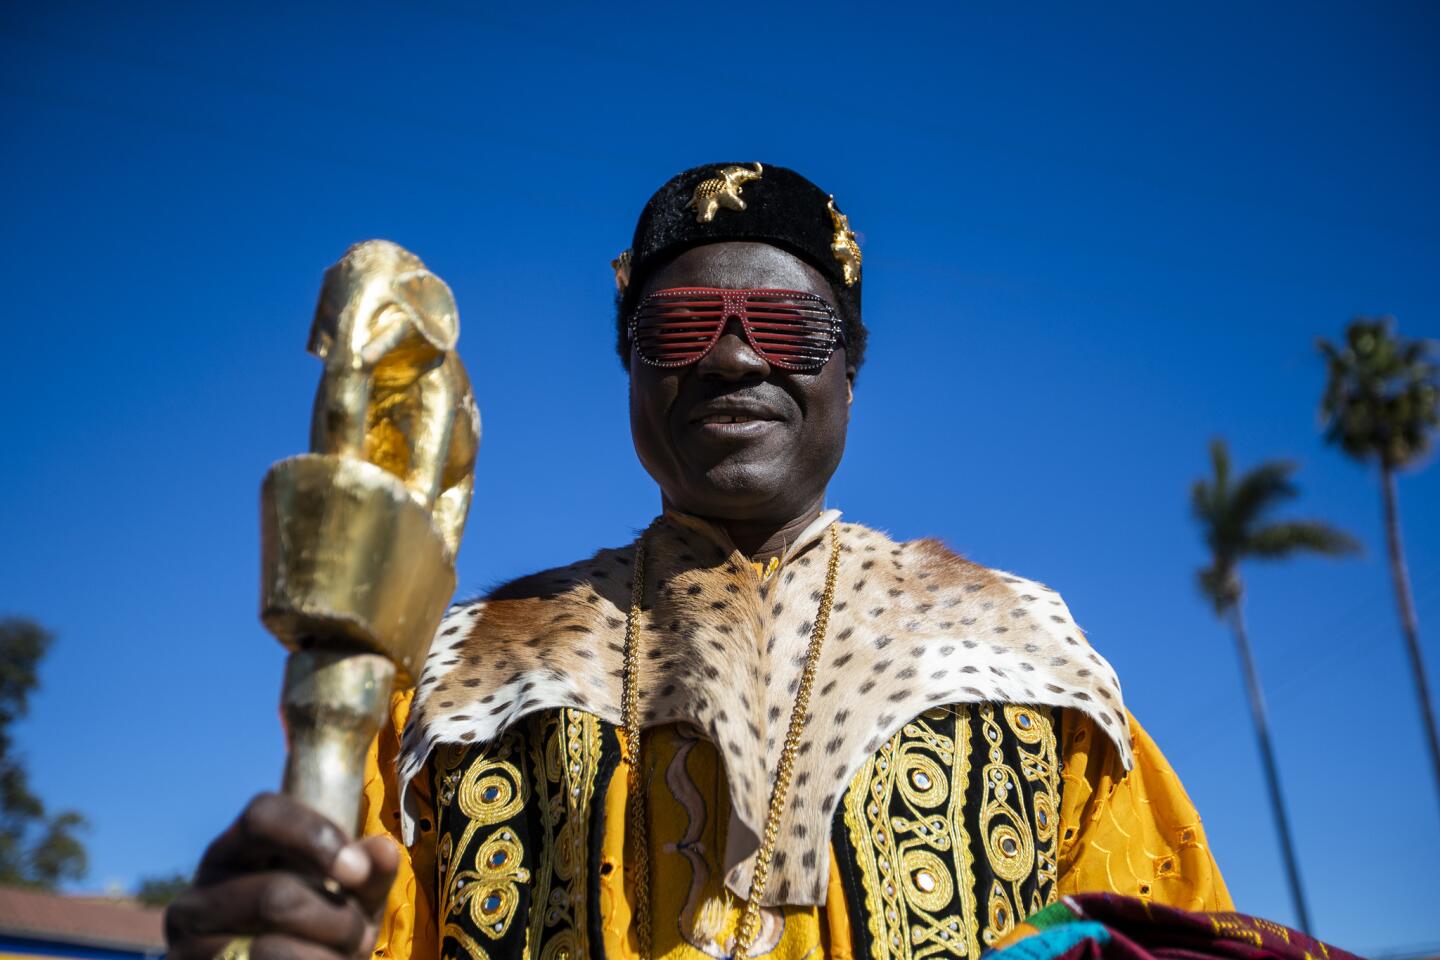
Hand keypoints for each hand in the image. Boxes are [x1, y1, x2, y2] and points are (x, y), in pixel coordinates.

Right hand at [165, 793, 398, 959]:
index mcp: (236, 854)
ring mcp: (187, 946)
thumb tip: (381, 851)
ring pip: (271, 947)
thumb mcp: (349, 901)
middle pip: (274, 894)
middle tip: (358, 934)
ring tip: (339, 956)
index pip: (262, 814)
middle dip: (336, 920)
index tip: (356, 869)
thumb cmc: (316, 937)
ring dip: (327, 954)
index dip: (314, 836)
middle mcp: (200, 894)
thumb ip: (368, 875)